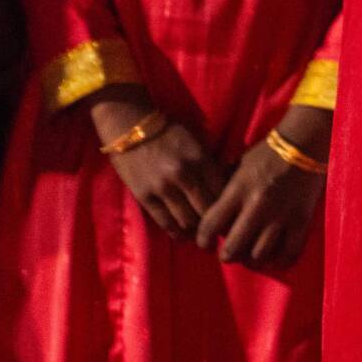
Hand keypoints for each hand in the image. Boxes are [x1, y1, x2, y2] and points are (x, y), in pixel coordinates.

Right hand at [89, 91, 226, 238]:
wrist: (130, 126)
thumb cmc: (168, 131)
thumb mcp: (196, 140)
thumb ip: (210, 163)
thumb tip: (227, 186)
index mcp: (200, 158)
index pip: (222, 191)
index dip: (228, 206)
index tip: (231, 214)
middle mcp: (184, 174)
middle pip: (207, 209)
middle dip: (215, 222)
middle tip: (218, 229)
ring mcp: (163, 187)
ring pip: (187, 220)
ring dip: (196, 230)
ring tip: (201, 235)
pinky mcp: (144, 196)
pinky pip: (164, 222)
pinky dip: (176, 232)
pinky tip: (182, 235)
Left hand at [195, 109, 329, 269]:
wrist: (303, 144)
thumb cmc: (266, 154)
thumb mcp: (237, 166)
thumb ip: (223, 190)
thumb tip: (209, 212)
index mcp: (238, 190)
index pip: (210, 226)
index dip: (203, 240)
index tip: (206, 244)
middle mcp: (257, 206)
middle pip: (233, 249)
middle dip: (227, 255)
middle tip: (229, 252)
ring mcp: (281, 216)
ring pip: (259, 255)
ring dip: (252, 260)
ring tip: (251, 255)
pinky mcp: (301, 220)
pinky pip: (289, 253)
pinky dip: (280, 261)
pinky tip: (275, 258)